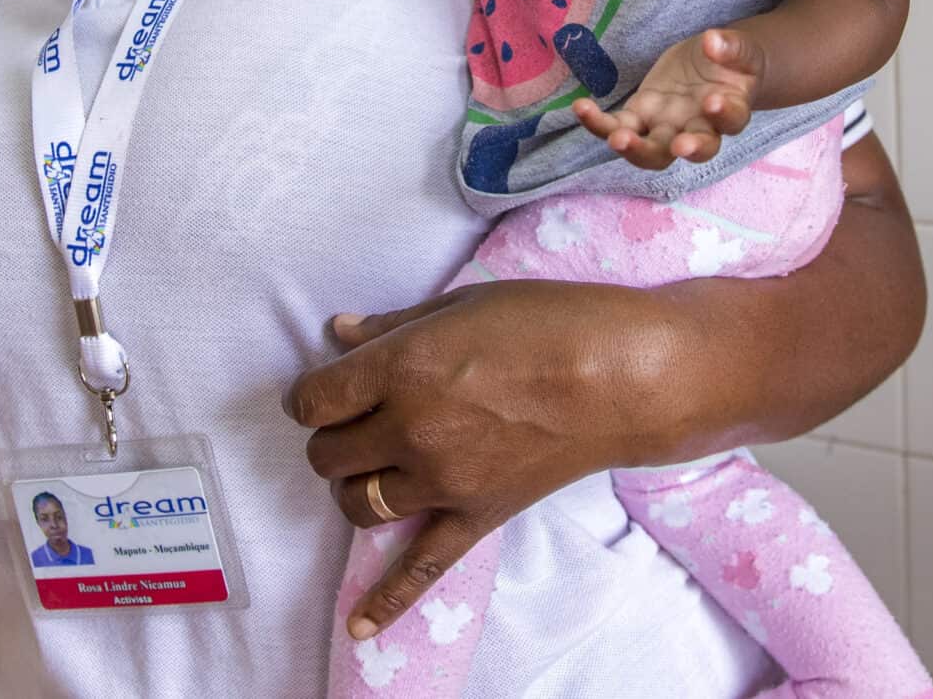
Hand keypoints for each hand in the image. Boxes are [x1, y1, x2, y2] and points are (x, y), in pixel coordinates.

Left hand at [285, 280, 677, 640]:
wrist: (622, 377)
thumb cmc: (548, 322)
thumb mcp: (463, 303)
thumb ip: (394, 325)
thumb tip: (339, 333)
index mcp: (402, 368)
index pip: (313, 399)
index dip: (310, 393)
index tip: (326, 389)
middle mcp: (411, 428)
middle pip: (326, 453)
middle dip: (332, 436)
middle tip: (360, 419)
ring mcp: (442, 479)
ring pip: (355, 503)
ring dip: (352, 485)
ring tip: (374, 466)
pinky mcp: (475, 515)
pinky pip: (419, 568)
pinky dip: (385, 601)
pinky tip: (356, 628)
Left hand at [574, 27, 761, 168]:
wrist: (713, 65)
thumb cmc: (732, 61)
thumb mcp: (741, 49)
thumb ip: (732, 47)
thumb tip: (713, 41)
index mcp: (732, 110)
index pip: (732, 120)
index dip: (724, 115)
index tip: (712, 101)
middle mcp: (700, 128)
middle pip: (694, 150)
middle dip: (683, 149)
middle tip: (676, 146)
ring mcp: (668, 128)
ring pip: (653, 151)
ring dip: (635, 149)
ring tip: (617, 138)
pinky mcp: (641, 117)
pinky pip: (619, 127)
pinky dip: (599, 123)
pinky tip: (582, 107)